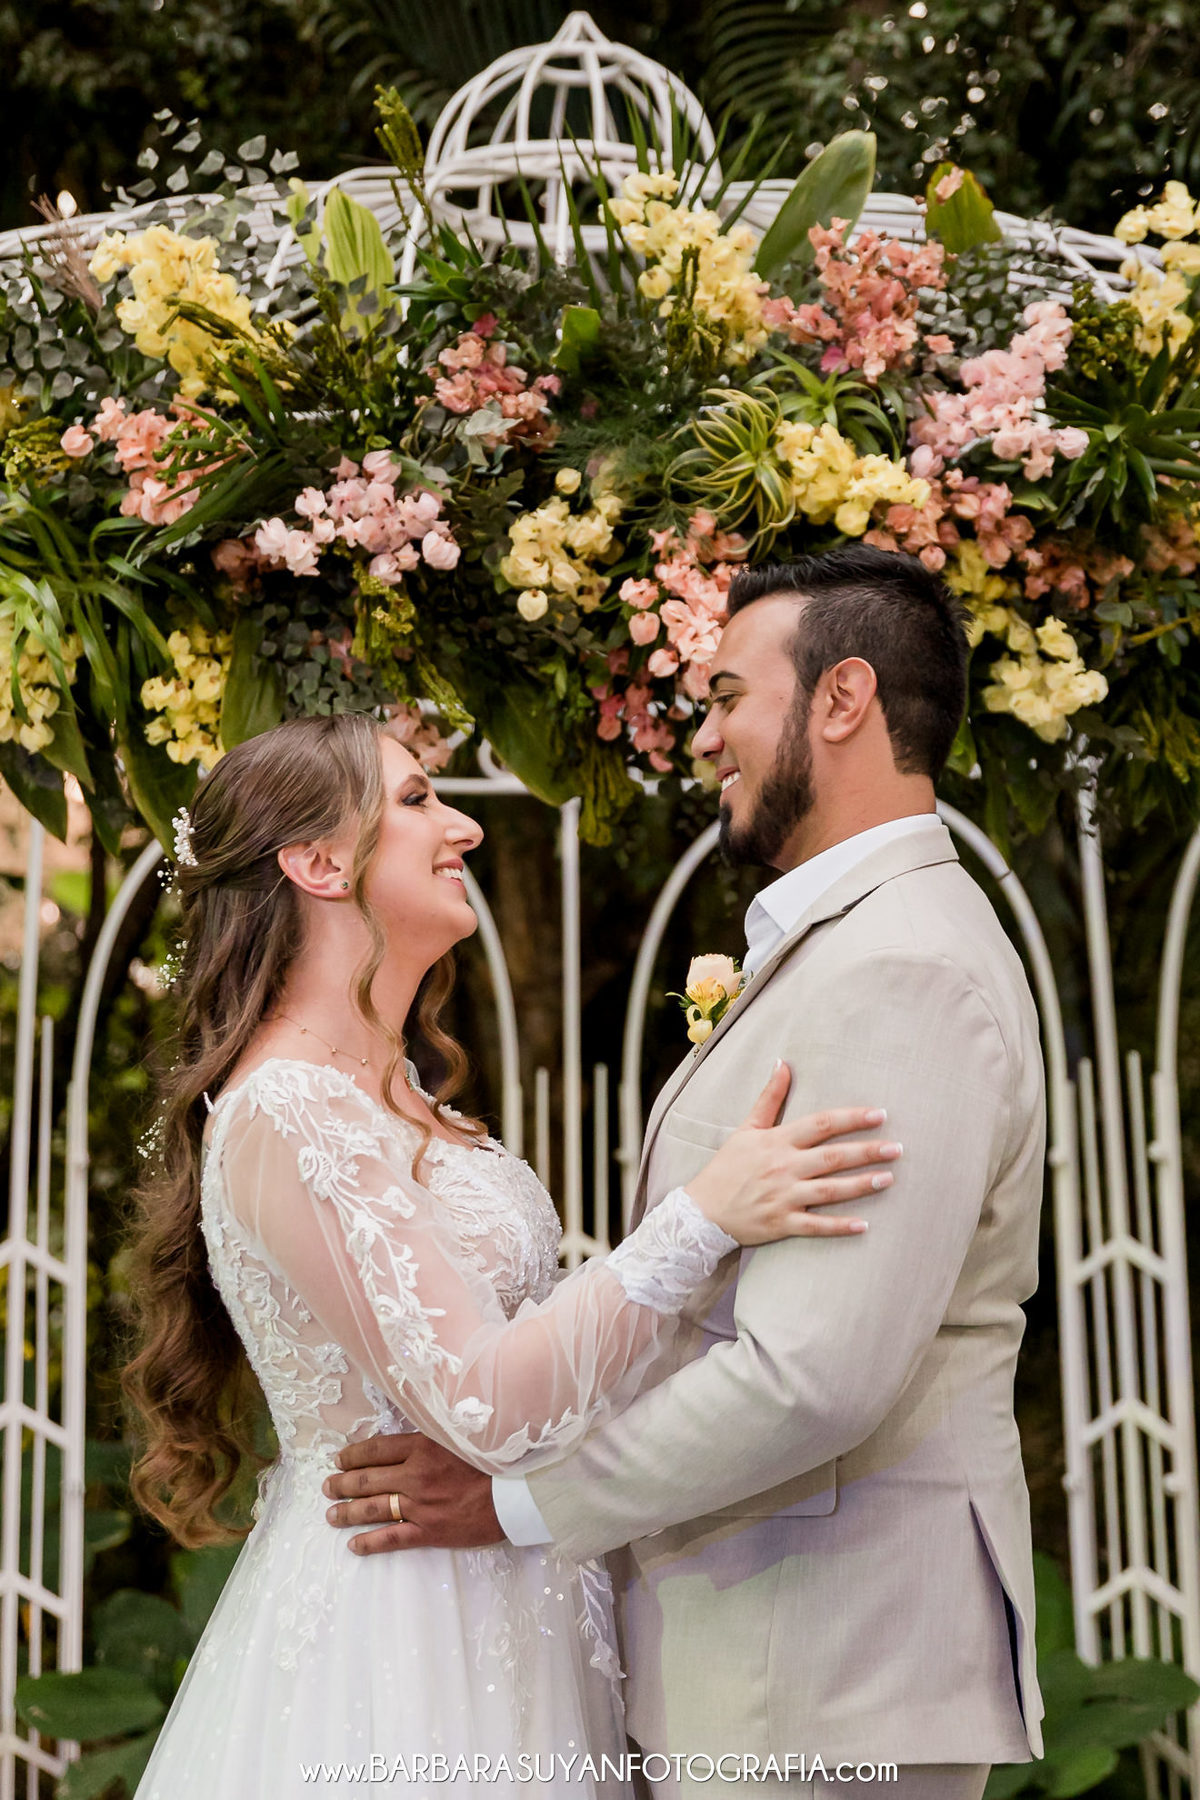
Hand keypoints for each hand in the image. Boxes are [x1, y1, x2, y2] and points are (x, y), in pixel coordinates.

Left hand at [323, 1433, 504, 1554]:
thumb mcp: (460, 1435)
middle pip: (368, 1479)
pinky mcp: (429, 1532)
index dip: (353, 1455)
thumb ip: (432, 1435)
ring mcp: (420, 1506)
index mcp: (423, 1446)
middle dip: (342, 1483)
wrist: (517, 1493)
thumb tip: (407, 1436)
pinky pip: (392, 1539)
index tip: (339, 1459)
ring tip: (331, 1515)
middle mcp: (416, 1475)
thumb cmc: (493, 1459)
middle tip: (327, 1487)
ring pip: (374, 1509)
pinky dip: (370, 1542)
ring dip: (348, 1512)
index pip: (377, 1449)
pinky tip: (354, 1545)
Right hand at [685, 1062, 900, 1244]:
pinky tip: (863, 1225)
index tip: (880, 1114)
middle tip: (897, 1148)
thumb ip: (769, 1098)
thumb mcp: (746, 1128)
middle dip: (867, 1151)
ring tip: (888, 1179)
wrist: (701, 1210)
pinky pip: (816, 1226)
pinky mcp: (782, 1223)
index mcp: (777, 1141)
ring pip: (829, 1190)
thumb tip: (783, 1064)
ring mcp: (783, 1197)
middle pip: (832, 1157)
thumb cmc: (727, 1167)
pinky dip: (839, 1226)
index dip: (851, 1118)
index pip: (821, 1124)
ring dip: (860, 1184)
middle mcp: (783, 1167)